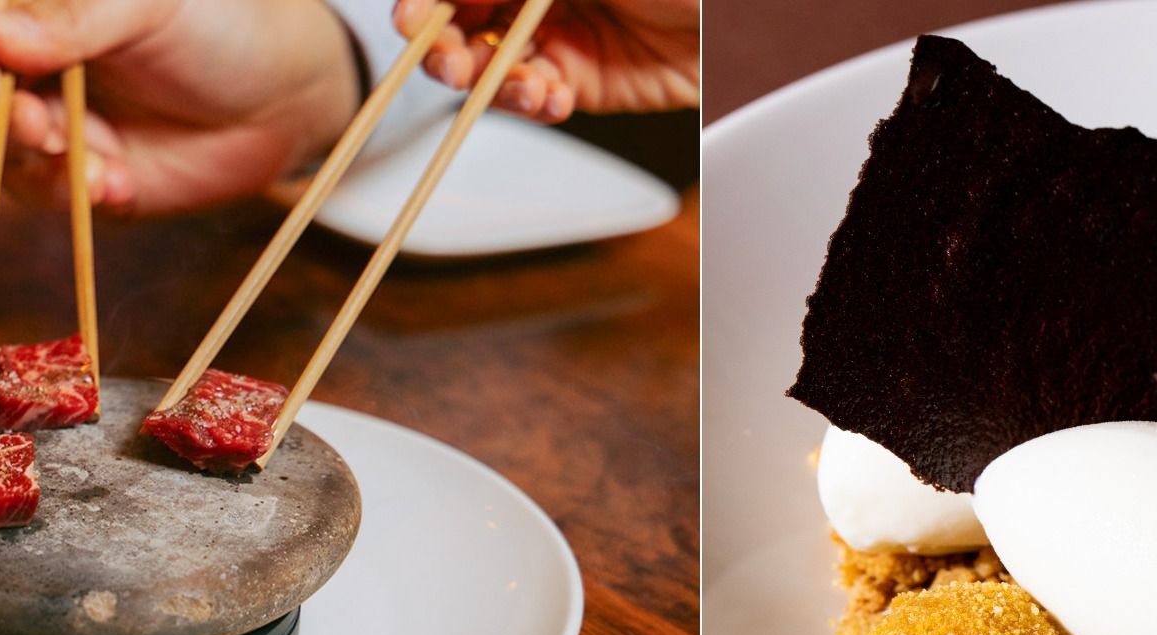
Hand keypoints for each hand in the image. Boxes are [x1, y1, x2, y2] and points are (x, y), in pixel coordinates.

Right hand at [0, 0, 360, 215]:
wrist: (288, 93)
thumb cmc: (219, 25)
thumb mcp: (149, 4)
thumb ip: (72, 17)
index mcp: (34, 18)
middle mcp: (33, 76)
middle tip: (24, 121)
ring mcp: (60, 135)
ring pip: (3, 160)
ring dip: (33, 162)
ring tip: (84, 155)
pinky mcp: (93, 186)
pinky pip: (60, 199)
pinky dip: (79, 194)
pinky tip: (118, 183)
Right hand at [393, 0, 698, 123]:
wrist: (743, 23)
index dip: (429, 2)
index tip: (412, 20)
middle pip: (464, 18)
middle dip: (447, 45)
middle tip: (447, 64)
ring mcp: (559, 32)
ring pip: (493, 62)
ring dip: (489, 81)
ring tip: (518, 85)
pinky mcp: (583, 80)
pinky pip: (537, 96)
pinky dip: (533, 103)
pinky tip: (550, 97)